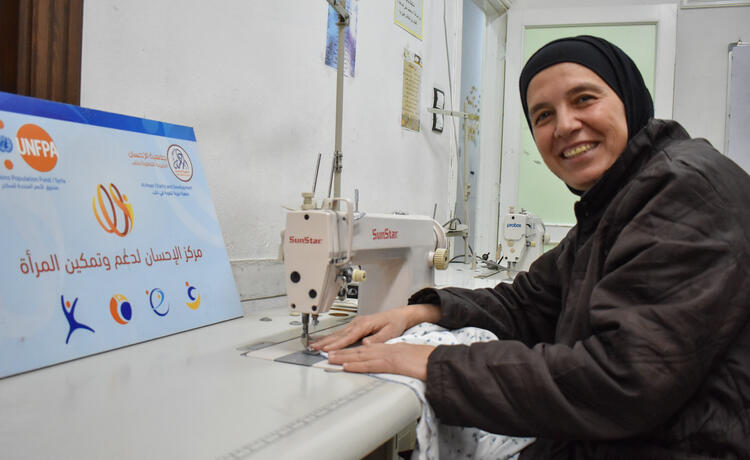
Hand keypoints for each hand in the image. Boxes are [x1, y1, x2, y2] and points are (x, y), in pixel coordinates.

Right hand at [311, 304, 440, 351]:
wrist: (398, 316)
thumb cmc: (395, 323)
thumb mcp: (390, 332)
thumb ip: (377, 339)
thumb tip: (365, 344)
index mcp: (365, 324)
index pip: (348, 337)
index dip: (337, 344)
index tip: (327, 349)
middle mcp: (358, 323)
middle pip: (339, 334)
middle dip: (325, 342)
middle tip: (313, 348)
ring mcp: (355, 323)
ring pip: (338, 333)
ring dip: (325, 339)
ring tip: (313, 345)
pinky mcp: (355, 326)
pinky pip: (341, 332)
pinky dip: (331, 337)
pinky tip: (324, 341)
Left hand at [327, 342, 435, 379]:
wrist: (441, 360)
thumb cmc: (429, 361)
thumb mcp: (411, 359)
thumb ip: (400, 361)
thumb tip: (393, 366)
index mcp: (392, 348)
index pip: (368, 349)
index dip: (353, 350)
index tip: (340, 353)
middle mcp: (388, 349)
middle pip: (361, 350)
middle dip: (343, 351)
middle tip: (328, 354)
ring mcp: (390, 355)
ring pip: (362, 355)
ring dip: (345, 357)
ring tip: (331, 359)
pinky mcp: (392, 362)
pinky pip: (371, 364)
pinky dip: (357, 365)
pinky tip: (347, 366)